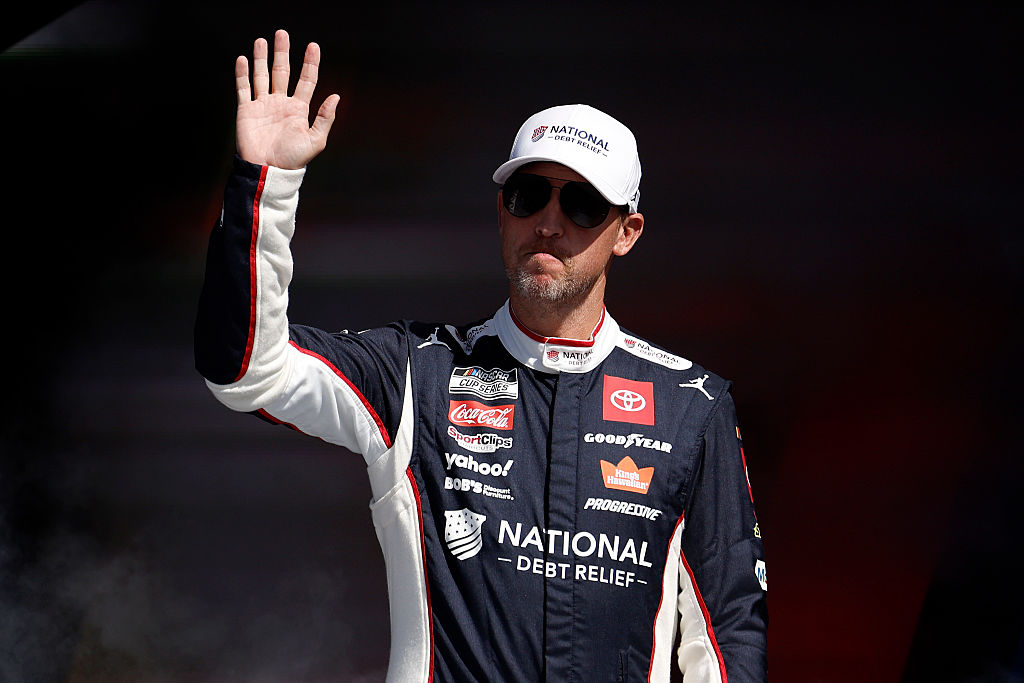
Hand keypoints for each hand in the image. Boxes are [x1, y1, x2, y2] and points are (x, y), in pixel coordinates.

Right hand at [234, 29, 339, 168]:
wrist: (268, 171)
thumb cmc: (293, 160)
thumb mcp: (315, 140)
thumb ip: (325, 118)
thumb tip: (336, 96)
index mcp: (298, 109)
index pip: (306, 80)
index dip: (310, 63)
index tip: (313, 46)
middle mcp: (281, 104)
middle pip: (282, 72)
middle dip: (282, 53)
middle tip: (282, 34)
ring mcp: (263, 105)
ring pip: (262, 75)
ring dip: (261, 58)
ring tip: (262, 41)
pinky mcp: (246, 111)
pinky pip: (243, 88)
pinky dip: (242, 74)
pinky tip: (243, 59)